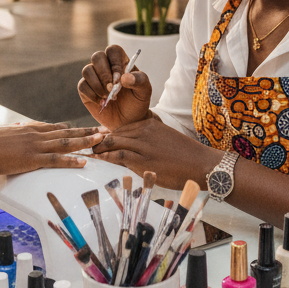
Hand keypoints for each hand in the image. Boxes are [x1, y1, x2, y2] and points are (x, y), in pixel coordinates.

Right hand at [0, 121, 101, 176]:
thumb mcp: (1, 134)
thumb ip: (13, 132)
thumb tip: (17, 128)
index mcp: (28, 129)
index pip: (54, 127)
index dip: (71, 128)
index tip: (83, 127)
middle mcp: (35, 134)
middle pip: (66, 132)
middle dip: (86, 131)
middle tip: (102, 130)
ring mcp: (35, 146)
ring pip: (66, 143)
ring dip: (85, 141)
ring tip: (100, 140)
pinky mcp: (32, 158)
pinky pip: (56, 159)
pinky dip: (71, 160)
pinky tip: (83, 161)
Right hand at [78, 44, 152, 129]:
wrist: (128, 122)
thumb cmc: (137, 102)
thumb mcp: (144, 91)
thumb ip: (139, 80)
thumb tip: (124, 77)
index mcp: (120, 62)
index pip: (113, 50)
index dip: (114, 62)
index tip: (119, 79)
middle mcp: (105, 66)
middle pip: (97, 56)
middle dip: (104, 74)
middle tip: (113, 89)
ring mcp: (94, 77)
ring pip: (87, 70)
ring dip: (98, 85)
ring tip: (109, 98)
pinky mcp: (86, 89)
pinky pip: (82, 85)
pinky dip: (92, 95)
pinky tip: (102, 103)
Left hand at [90, 118, 216, 190]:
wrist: (201, 163)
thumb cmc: (185, 155)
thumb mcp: (165, 138)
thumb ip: (149, 139)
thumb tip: (134, 146)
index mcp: (150, 124)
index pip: (122, 127)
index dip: (107, 134)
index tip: (98, 139)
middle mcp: (145, 131)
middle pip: (114, 133)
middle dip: (99, 140)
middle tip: (88, 146)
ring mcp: (144, 145)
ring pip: (114, 142)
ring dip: (99, 148)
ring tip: (89, 153)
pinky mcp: (144, 160)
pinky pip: (118, 155)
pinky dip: (106, 156)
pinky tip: (98, 158)